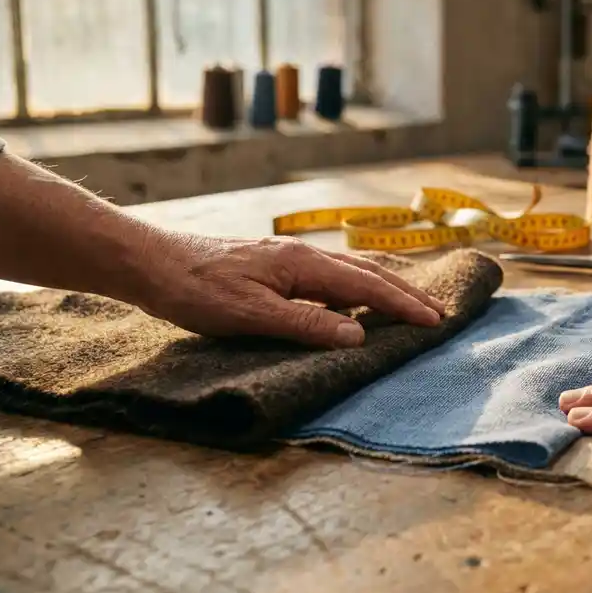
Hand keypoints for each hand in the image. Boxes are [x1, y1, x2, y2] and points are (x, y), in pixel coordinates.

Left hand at [134, 231, 444, 347]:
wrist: (152, 263)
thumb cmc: (195, 290)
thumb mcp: (250, 315)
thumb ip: (306, 324)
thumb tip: (358, 335)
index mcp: (303, 266)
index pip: (367, 286)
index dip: (403, 305)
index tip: (436, 321)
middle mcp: (303, 257)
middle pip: (367, 273)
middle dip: (405, 293)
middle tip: (439, 312)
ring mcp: (290, 260)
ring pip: (351, 273)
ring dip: (385, 288)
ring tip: (411, 304)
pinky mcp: (277, 267)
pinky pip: (331, 277)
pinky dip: (358, 287)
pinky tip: (356, 300)